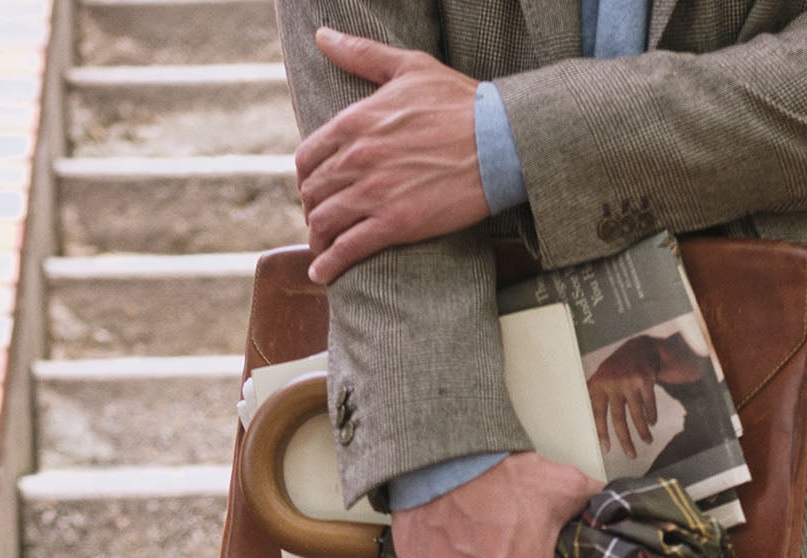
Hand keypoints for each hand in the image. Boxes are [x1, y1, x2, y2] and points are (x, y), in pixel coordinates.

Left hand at [297, 28, 487, 284]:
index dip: (307, 176)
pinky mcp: (394, 225)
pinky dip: (329, 264)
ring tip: (321, 247)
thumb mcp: (409, 67)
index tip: (314, 187)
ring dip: (317, 238)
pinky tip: (322, 274)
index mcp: (355, 121)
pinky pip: (347, 249)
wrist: (499, 141)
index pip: (308, 156)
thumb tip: (322, 35)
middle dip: (312, 208)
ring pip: (324, 222)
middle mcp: (357, 158)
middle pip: (313, 192)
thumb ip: (361, 54)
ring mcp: (374, 193)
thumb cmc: (460, 102)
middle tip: (321, 219)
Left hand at [587, 337, 661, 458]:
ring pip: (637, 414)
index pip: (597, 414)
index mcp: (598, 385)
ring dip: (643, 431)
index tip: (606, 449)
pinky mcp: (646, 380)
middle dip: (625, 440)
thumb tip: (580, 420)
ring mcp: (630, 381)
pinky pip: (649, 405)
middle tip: (631, 455)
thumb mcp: (600, 376)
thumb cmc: (616, 369)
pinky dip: (651, 416)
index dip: (601, 433)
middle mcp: (613, 383)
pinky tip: (652, 422)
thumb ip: (592, 396)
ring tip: (647, 442)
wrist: (640, 348)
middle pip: (619, 418)